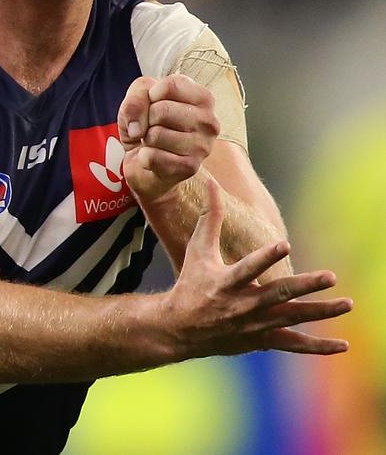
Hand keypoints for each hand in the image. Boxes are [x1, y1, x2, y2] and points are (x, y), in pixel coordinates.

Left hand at [118, 74, 219, 202]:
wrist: (148, 164)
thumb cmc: (148, 125)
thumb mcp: (138, 100)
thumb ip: (136, 98)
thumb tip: (137, 126)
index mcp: (203, 98)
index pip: (171, 86)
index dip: (151, 95)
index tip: (154, 104)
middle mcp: (209, 121)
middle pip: (162, 110)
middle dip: (147, 119)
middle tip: (153, 127)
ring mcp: (202, 146)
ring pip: (156, 134)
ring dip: (147, 139)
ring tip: (155, 143)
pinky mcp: (190, 168)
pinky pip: (152, 156)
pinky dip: (144, 157)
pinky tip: (155, 158)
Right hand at [163, 180, 351, 358]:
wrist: (182, 329)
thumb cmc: (191, 282)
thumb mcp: (198, 248)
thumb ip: (209, 215)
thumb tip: (211, 181)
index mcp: (226, 282)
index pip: (248, 268)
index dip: (266, 257)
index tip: (284, 244)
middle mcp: (243, 305)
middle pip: (279, 294)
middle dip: (305, 286)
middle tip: (331, 277)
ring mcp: (255, 325)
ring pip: (292, 318)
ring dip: (321, 311)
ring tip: (347, 303)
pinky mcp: (263, 340)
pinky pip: (294, 344)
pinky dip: (318, 347)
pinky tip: (343, 344)